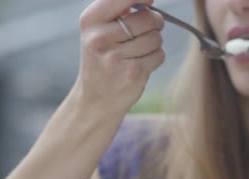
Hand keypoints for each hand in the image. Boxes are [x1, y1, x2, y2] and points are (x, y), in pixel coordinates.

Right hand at [70, 0, 164, 115]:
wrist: (96, 100)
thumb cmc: (102, 60)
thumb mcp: (98, 32)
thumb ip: (118, 12)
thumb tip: (147, 1)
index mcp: (90, 21)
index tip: (149, 1)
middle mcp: (99, 38)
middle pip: (146, 18)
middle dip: (155, 22)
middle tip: (150, 28)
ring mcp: (115, 57)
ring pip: (155, 37)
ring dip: (155, 42)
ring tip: (140, 50)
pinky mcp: (132, 73)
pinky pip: (159, 55)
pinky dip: (156, 58)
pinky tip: (142, 63)